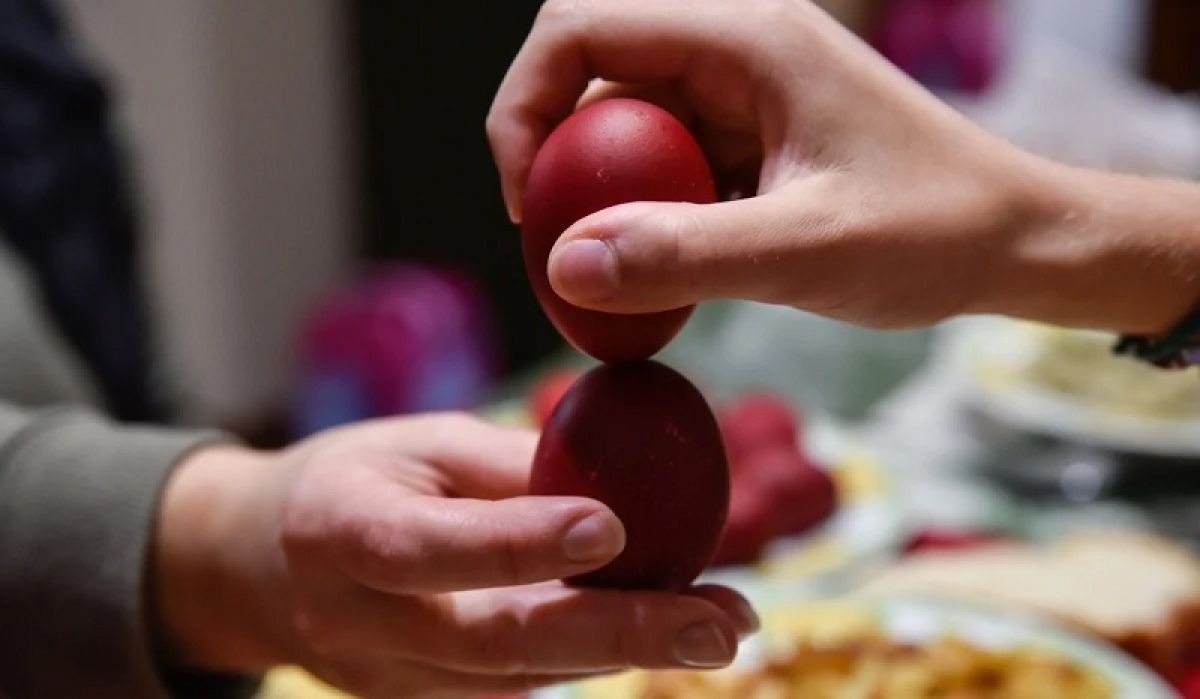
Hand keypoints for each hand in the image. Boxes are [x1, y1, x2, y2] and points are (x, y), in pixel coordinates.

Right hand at [153, 413, 756, 697]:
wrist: (259, 565)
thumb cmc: (353, 480)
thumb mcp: (418, 442)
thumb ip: (509, 468)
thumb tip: (623, 483)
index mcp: (345, 529)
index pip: (433, 547)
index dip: (518, 543)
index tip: (612, 529)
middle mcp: (364, 620)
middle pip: (495, 641)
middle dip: (617, 634)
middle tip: (721, 623)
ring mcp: (390, 678)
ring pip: (519, 676)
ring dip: (626, 653)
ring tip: (721, 624)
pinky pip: (516, 687)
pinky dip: (591, 659)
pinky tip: (661, 631)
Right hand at [488, 0, 1199, 333]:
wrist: (1015, 242)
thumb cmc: (936, 231)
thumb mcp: (808, 251)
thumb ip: (687, 257)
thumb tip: (567, 266)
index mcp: (745, 39)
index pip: (581, 28)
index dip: (525, 105)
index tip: (528, 202)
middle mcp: (734, 51)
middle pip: (592, 76)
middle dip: (555, 160)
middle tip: (559, 250)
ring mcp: (742, 95)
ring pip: (624, 128)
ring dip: (599, 196)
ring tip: (608, 276)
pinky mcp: (751, 139)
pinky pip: (665, 165)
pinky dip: (643, 217)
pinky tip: (659, 276)